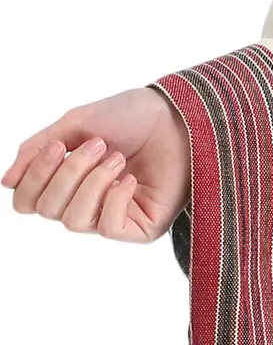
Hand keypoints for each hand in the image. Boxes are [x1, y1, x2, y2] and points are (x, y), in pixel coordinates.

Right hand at [3, 86, 191, 241]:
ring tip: (117, 158)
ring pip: (74, 221)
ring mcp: (112, 217)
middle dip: (68, 173)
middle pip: (48, 210)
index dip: (34, 178)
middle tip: (97, 144)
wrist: (183, 115)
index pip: (27, 201)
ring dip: (92, 183)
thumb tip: (6, 182)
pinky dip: (114, 199)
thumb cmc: (134, 116)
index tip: (56, 145)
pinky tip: (130, 179)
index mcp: (67, 181)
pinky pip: (108, 229)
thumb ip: (38, 149)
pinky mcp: (140, 229)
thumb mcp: (77, 123)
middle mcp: (86, 203)